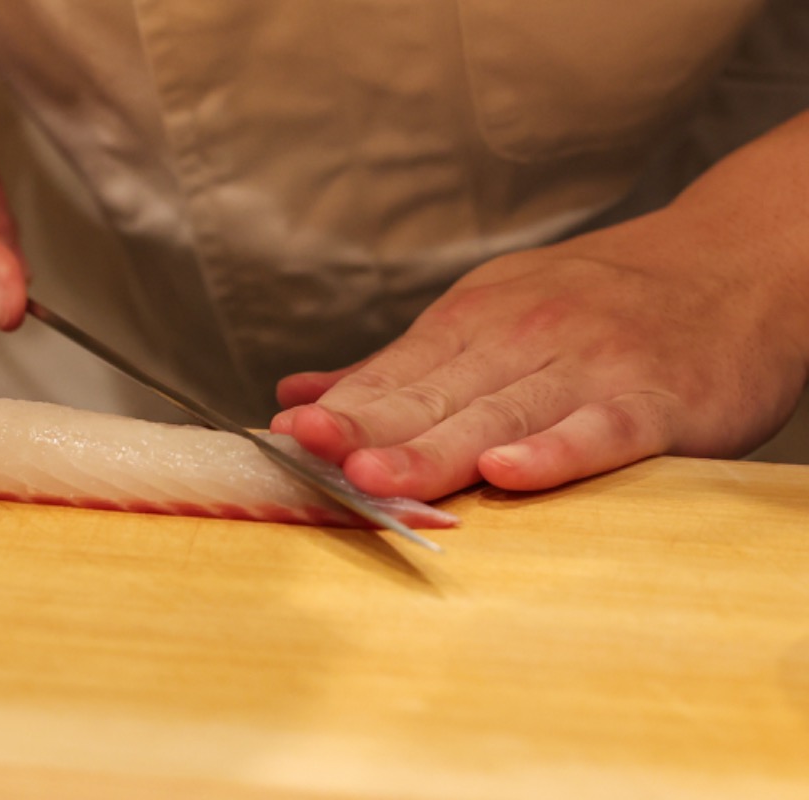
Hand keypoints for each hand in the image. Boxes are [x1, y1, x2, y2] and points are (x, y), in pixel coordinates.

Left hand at [272, 174, 808, 500]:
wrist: (735, 262)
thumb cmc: (598, 301)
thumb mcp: (491, 312)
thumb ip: (397, 368)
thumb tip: (300, 397)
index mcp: (476, 321)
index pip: (395, 376)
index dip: (340, 411)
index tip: (282, 439)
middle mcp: (525, 336)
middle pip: (434, 396)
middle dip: (366, 429)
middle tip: (305, 454)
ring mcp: (590, 365)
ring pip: (500, 414)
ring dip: (434, 447)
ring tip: (374, 478)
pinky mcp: (655, 398)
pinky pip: (600, 428)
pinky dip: (556, 449)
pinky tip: (510, 472)